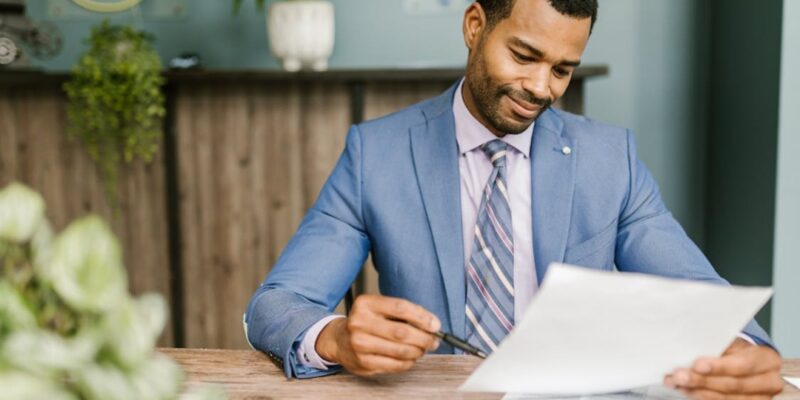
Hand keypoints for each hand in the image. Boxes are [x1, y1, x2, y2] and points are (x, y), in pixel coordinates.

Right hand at [315, 294, 440, 375]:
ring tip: (422, 349)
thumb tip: (432, 324)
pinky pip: (395, 365)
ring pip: (401, 351)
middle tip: (433, 340)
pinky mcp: (363, 363)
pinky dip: (409, 362)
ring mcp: (360, 344)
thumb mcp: (380, 308)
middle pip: (402, 332)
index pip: (400, 308)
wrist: (339, 339)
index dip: (422, 317)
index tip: (435, 325)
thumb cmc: (367, 322)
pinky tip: (410, 358)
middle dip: (424, 338)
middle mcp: (360, 323)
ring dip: (418, 351)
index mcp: (366, 304)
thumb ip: (405, 312)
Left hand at [664, 338, 783, 398]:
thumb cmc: (737, 349)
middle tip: (679, 376)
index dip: (719, 367)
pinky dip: (702, 398)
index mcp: (767, 359)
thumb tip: (689, 346)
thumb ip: (718, 345)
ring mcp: (759, 398)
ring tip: (678, 384)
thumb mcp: (733, 341)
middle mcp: (768, 382)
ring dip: (698, 392)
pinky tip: (688, 392)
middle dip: (702, 381)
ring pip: (726, 398)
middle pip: (733, 385)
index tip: (697, 365)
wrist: (748, 362)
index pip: (743, 365)